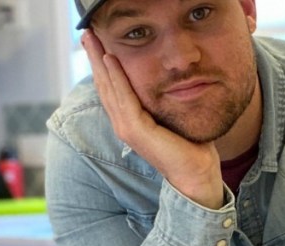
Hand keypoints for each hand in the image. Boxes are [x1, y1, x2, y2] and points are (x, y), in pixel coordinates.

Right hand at [83, 31, 223, 208]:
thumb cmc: (190, 146)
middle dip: (94, 57)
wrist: (196, 173)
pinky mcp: (135, 130)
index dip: (102, 65)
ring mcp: (126, 128)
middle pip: (103, 84)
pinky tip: (110, 58)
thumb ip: (165, 99)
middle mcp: (123, 123)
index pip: (111, 88)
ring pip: (108, 87)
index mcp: (130, 121)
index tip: (97, 42)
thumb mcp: (173, 116)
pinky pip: (123, 97)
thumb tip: (173, 79)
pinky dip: (116, 76)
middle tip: (87, 33)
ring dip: (98, 60)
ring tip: (91, 38)